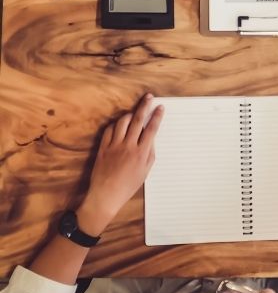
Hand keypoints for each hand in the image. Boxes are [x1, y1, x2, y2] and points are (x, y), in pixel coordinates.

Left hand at [78, 94, 163, 234]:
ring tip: (135, 112)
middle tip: (149, 97)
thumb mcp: (146, 170)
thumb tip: (151, 138)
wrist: (106, 194)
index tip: (160, 107)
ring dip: (130, 114)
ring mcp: (114, 145)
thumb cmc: (128, 185)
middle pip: (138, 121)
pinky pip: (109, 130)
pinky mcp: (103, 147)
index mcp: (141, 153)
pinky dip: (115, 124)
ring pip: (123, 122)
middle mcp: (128, 146)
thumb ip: (150, 152)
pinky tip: (120, 124)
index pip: (151, 129)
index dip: (157, 116)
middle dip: (145, 107)